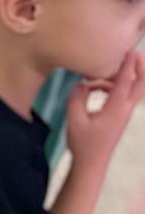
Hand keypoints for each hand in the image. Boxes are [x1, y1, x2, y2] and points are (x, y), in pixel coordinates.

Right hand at [67, 51, 144, 166]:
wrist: (92, 163)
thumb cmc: (83, 143)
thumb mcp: (74, 120)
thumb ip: (77, 99)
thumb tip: (81, 83)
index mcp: (116, 108)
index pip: (126, 81)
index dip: (127, 64)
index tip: (128, 49)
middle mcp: (125, 108)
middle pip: (142, 82)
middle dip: (139, 66)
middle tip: (130, 54)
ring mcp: (125, 112)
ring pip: (135, 88)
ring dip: (124, 76)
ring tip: (104, 72)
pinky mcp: (121, 115)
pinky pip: (125, 94)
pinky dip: (116, 86)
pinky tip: (97, 88)